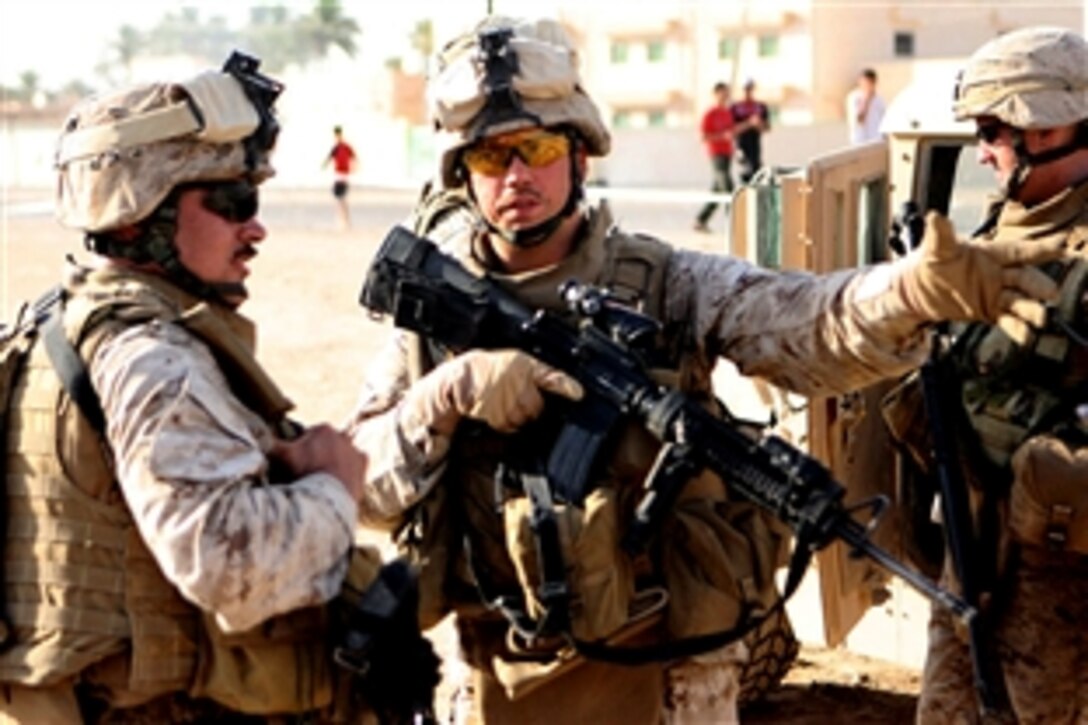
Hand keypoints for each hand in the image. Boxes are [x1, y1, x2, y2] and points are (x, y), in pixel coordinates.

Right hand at [268, 424, 366, 500]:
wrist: (330, 495)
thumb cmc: (306, 473)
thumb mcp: (284, 457)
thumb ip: (271, 445)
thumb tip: (257, 436)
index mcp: (323, 429)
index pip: (307, 436)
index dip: (299, 449)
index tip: (296, 463)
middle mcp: (342, 435)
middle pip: (325, 444)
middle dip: (317, 454)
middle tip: (308, 471)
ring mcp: (354, 449)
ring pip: (340, 453)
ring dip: (333, 462)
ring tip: (322, 479)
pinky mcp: (363, 464)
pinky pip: (355, 465)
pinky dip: (347, 471)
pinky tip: (337, 481)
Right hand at [402, 349, 583, 434]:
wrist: (460, 377)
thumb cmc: (487, 370)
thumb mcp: (512, 363)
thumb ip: (533, 375)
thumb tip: (553, 388)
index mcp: (525, 365)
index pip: (552, 377)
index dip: (567, 386)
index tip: (579, 394)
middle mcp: (520, 382)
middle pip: (538, 407)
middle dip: (531, 407)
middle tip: (516, 399)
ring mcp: (509, 399)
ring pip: (525, 419)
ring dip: (517, 416)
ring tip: (502, 402)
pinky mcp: (498, 413)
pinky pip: (510, 426)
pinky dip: (505, 423)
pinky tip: (495, 410)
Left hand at [897, 212, 1063, 343]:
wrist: (915, 290)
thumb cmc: (929, 263)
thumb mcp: (934, 249)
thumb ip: (940, 235)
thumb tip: (934, 217)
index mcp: (990, 253)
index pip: (1018, 251)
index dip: (1039, 249)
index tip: (1059, 247)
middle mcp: (998, 273)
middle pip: (1025, 278)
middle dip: (1039, 285)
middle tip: (1051, 293)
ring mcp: (995, 293)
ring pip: (1020, 301)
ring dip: (1032, 309)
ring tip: (1040, 317)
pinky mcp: (989, 311)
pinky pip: (1008, 320)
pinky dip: (1017, 328)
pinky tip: (1025, 335)